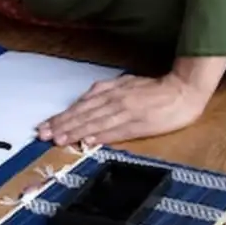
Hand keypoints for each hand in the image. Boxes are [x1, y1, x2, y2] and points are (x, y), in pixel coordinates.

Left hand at [37, 73, 213, 146]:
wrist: (183, 91)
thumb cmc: (155, 89)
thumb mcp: (126, 83)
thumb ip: (105, 91)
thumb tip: (85, 101)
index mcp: (112, 91)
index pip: (81, 106)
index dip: (63, 117)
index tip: (46, 126)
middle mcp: (115, 100)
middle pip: (84, 114)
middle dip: (62, 125)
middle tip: (43, 134)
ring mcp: (127, 112)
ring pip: (96, 123)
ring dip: (76, 131)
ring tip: (58, 139)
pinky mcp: (139, 124)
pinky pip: (116, 131)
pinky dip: (101, 136)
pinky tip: (88, 141)